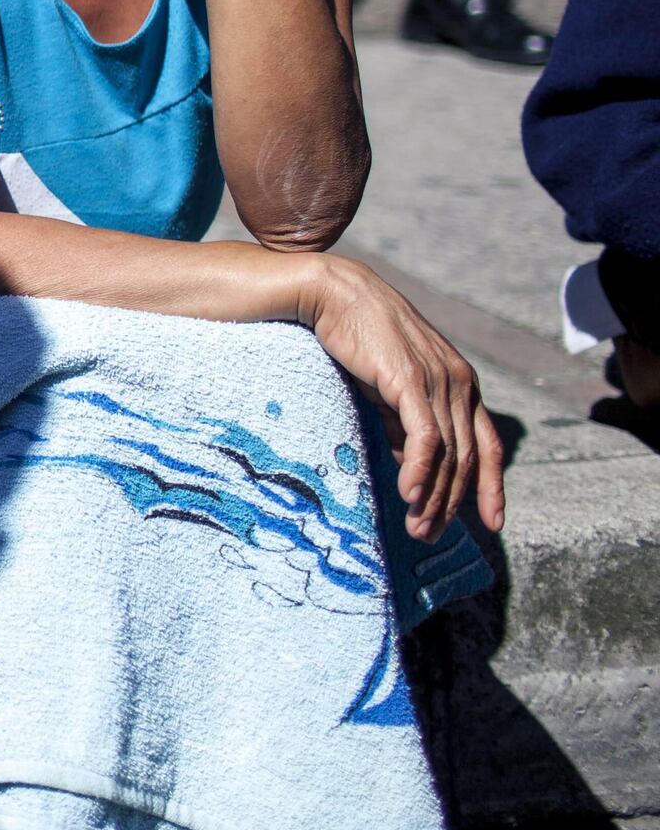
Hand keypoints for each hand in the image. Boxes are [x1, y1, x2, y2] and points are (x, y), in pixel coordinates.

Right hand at [300, 255, 506, 541]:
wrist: (336, 294)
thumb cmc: (360, 337)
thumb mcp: (392, 387)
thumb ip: (408, 422)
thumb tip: (416, 466)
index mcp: (461, 385)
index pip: (488, 445)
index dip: (492, 486)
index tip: (491, 523)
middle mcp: (460, 384)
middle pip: (469, 457)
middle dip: (454, 503)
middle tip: (430, 536)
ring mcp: (439, 381)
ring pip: (450, 453)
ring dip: (435, 496)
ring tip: (418, 527)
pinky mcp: (412, 381)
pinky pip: (426, 436)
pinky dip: (422, 470)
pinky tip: (408, 494)